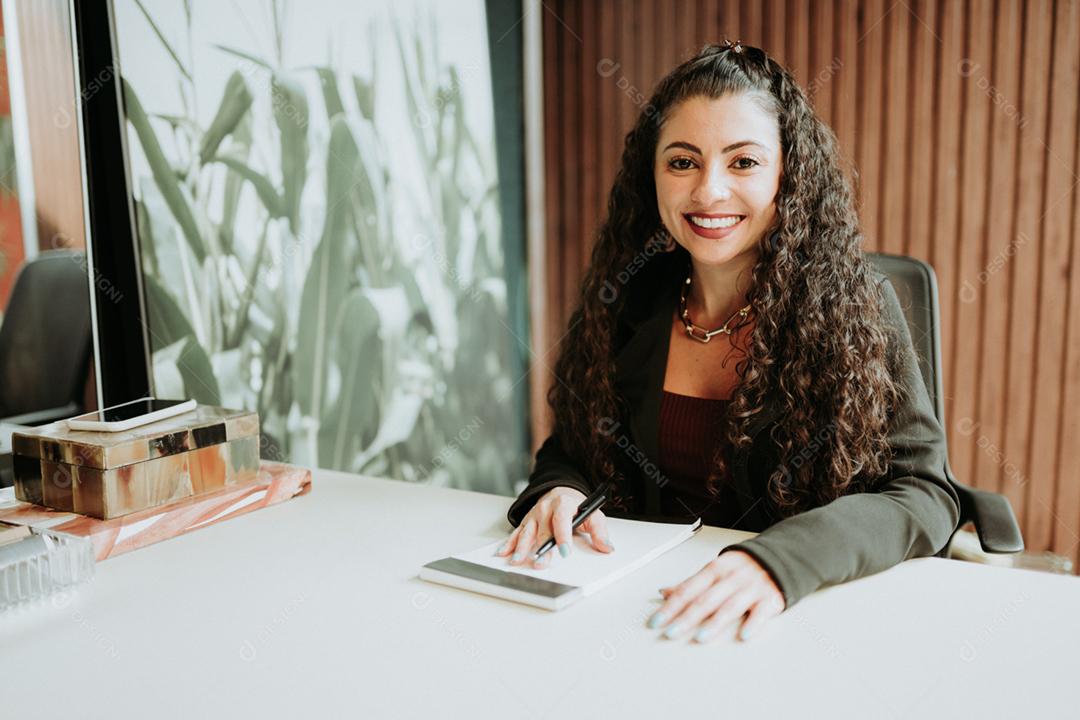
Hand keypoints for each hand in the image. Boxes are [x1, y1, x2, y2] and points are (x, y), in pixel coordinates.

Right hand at [495, 486, 613, 568]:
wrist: (561, 491)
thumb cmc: (577, 507)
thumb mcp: (593, 515)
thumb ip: (600, 532)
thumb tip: (607, 548)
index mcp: (563, 504)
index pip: (562, 520)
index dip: (562, 537)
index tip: (564, 552)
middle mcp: (545, 508)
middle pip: (543, 531)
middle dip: (541, 549)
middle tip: (540, 564)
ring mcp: (534, 515)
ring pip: (526, 533)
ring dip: (521, 548)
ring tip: (517, 561)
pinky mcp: (526, 521)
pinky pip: (516, 533)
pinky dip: (509, 543)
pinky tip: (504, 553)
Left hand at [648, 550, 784, 642]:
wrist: (778, 558)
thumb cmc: (741, 568)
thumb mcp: (714, 570)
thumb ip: (690, 584)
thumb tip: (663, 592)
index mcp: (714, 570)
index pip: (687, 589)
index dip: (670, 606)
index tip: (656, 621)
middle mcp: (731, 578)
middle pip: (706, 599)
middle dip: (687, 617)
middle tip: (671, 632)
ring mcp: (751, 588)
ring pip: (730, 606)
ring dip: (715, 622)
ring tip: (700, 637)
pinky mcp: (770, 598)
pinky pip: (761, 612)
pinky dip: (753, 623)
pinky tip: (744, 634)